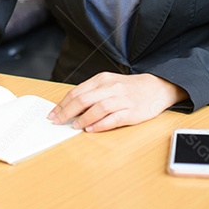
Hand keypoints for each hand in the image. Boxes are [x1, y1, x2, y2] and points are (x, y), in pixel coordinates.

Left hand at [47, 73, 186, 132]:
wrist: (155, 87)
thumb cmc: (128, 88)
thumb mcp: (108, 84)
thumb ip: (91, 93)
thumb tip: (70, 108)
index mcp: (102, 79)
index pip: (77, 92)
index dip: (63, 104)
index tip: (53, 114)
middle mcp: (111, 88)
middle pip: (83, 99)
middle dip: (67, 112)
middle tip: (57, 121)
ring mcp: (122, 100)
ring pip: (98, 108)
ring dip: (83, 119)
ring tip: (74, 126)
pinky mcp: (132, 112)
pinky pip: (113, 119)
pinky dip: (100, 125)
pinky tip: (91, 129)